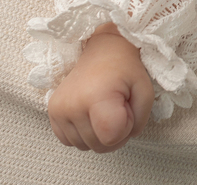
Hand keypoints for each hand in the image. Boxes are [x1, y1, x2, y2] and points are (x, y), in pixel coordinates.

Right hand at [46, 24, 153, 152]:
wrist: (103, 49)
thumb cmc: (126, 69)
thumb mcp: (145, 91)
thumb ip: (139, 121)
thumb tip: (120, 138)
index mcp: (97, 97)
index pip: (111, 138)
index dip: (125, 128)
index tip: (126, 108)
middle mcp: (72, 105)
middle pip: (98, 145)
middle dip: (114, 132)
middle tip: (117, 107)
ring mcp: (58, 110)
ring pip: (84, 146)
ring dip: (98, 134)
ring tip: (104, 109)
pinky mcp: (51, 112)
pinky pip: (69, 141)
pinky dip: (83, 133)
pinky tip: (89, 114)